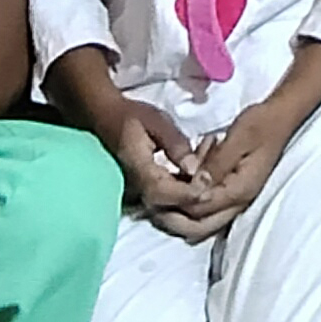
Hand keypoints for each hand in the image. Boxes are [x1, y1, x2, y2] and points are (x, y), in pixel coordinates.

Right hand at [97, 97, 210, 217]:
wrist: (106, 118)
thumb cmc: (132, 116)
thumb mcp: (157, 121)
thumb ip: (175, 144)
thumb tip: (194, 169)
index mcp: (135, 166)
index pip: (160, 190)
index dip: (185, 192)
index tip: (207, 183)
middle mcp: (133, 185)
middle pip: (164, 205)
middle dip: (192, 198)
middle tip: (214, 183)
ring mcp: (135, 191)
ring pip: (165, 206)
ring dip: (189, 197)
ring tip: (209, 179)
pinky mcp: (142, 190)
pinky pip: (163, 199)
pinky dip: (182, 193)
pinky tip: (198, 178)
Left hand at [155, 96, 305, 242]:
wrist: (279, 119)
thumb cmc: (260, 124)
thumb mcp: (238, 137)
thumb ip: (216, 163)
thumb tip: (195, 183)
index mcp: (240, 190)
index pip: (201, 208)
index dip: (177, 200)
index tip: (158, 185)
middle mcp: (238, 202)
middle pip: (199, 227)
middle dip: (173, 217)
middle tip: (153, 199)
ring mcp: (236, 201)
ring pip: (201, 223)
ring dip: (179, 211)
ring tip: (162, 191)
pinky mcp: (232, 193)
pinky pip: (206, 209)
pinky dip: (189, 202)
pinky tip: (180, 182)